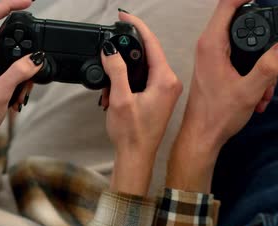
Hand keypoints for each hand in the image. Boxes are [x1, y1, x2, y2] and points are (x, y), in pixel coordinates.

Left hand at [0, 0, 41, 157]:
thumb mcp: (0, 94)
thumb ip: (18, 73)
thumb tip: (36, 58)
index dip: (9, 5)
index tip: (28, 3)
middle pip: (3, 33)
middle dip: (24, 46)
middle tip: (35, 62)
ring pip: (9, 53)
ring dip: (22, 68)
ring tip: (21, 91)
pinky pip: (8, 67)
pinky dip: (18, 78)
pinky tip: (18, 94)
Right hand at [100, 12, 181, 195]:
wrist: (137, 157)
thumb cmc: (133, 135)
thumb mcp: (120, 98)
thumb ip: (116, 70)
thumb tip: (110, 50)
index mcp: (165, 80)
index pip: (152, 43)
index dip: (137, 27)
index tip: (124, 16)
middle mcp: (170, 83)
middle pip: (147, 54)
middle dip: (124, 55)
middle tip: (108, 55)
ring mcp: (166, 90)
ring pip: (143, 67)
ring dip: (122, 72)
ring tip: (108, 87)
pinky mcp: (160, 97)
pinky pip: (143, 79)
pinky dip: (127, 82)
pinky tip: (114, 94)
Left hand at [166, 0, 277, 192]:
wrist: (203, 137)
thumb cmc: (216, 116)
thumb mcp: (249, 91)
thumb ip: (269, 68)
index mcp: (212, 44)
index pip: (228, 5)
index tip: (264, 0)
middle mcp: (209, 46)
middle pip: (240, 25)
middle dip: (263, 43)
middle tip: (274, 61)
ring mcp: (212, 57)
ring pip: (244, 47)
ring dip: (261, 66)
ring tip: (264, 89)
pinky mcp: (217, 68)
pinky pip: (240, 62)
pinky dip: (253, 75)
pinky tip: (257, 94)